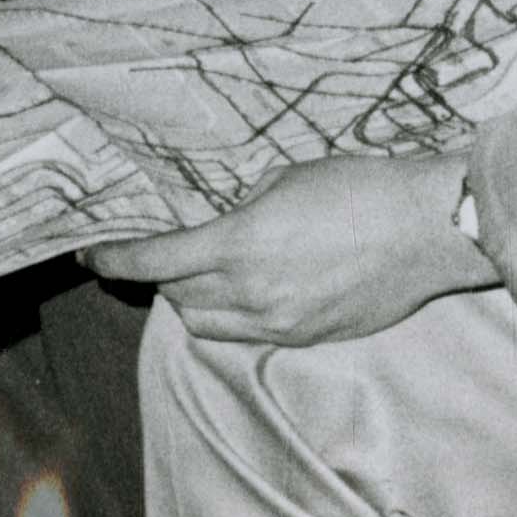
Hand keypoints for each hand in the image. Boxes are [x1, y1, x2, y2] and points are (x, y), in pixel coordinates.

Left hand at [87, 153, 494, 345]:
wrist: (425, 229)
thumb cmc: (360, 187)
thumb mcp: (286, 177)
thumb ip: (243, 206)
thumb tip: (225, 223)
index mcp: (240, 244)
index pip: (155, 261)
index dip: (115, 258)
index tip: (91, 253)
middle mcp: (252, 293)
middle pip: (176, 296)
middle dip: (161, 274)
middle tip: (162, 251)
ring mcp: (279, 324)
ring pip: (207, 325)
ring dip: (193, 299)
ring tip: (204, 272)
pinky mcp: (306, 338)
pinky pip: (247, 336)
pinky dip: (233, 315)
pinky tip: (250, 289)